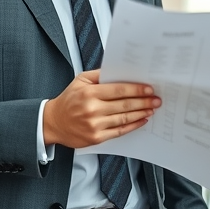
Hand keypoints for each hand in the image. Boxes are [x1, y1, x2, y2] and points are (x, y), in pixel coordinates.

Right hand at [43, 69, 160, 147]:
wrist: (52, 123)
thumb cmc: (68, 101)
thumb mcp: (80, 80)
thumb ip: (99, 74)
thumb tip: (120, 70)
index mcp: (89, 93)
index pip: (119, 90)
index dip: (136, 89)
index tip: (149, 88)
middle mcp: (92, 109)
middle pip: (125, 105)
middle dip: (144, 101)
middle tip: (156, 99)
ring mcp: (95, 125)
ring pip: (124, 118)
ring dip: (142, 113)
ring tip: (152, 108)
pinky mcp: (96, 138)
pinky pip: (120, 131)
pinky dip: (133, 125)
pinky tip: (141, 120)